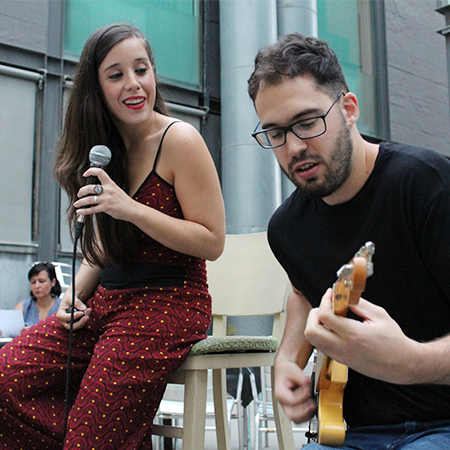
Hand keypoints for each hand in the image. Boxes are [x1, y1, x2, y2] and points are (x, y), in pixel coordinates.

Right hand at [56, 291, 90, 330]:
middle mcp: (64, 321)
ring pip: (78, 326)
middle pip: (71, 326)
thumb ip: (76, 302)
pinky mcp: (76, 323)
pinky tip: (88, 311)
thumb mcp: (71, 297)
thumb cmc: (70, 298)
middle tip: (87, 317)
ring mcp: (70, 323)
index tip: (81, 313)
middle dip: (80, 322)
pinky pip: (82, 324)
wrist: (72, 300)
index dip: (73, 316)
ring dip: (85, 320)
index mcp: (60, 314)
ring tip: (89, 310)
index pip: (65, 318)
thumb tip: (83, 308)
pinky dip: (86, 318)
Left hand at [74, 168, 133, 221]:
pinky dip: (84, 211)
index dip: (90, 171)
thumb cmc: (125, 201)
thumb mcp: (116, 190)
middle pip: (90, 187)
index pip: (100, 172)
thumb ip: (106, 189)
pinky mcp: (106, 207)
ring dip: (80, 202)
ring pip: (89, 199)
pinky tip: (80, 211)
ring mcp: (106, 199)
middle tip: (79, 194)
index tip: (85, 174)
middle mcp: (108, 190)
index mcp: (111, 184)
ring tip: (77, 203)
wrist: (132, 210)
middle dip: (81, 191)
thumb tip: (95, 191)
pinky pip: (92, 209)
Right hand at [274, 355, 315, 423]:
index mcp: (280, 393)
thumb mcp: (292, 370)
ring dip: (307, 415)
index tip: (307, 386)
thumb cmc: (286, 369)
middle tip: (312, 404)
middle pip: (292, 415)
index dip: (302, 395)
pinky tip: (312, 407)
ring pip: (296, 419)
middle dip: (304, 411)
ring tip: (313, 406)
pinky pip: (300, 418)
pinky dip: (307, 415)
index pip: (292, 400)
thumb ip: (300, 377)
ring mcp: (288, 406)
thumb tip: (307, 382)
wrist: (285, 369)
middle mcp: (283, 402)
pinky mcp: (294, 408)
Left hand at [304, 288, 418, 383]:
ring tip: (330, 317)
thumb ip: (358, 304)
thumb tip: (343, 296)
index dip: (324, 301)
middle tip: (325, 307)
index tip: (330, 294)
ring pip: (313, 341)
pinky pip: (321, 347)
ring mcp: (340, 356)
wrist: (404, 364)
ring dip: (316, 325)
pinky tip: (334, 328)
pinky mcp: (341, 361)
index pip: (324, 316)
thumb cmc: (395, 342)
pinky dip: (322, 335)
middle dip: (314, 315)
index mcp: (353, 335)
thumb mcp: (379, 315)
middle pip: (311, 331)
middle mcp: (343, 348)